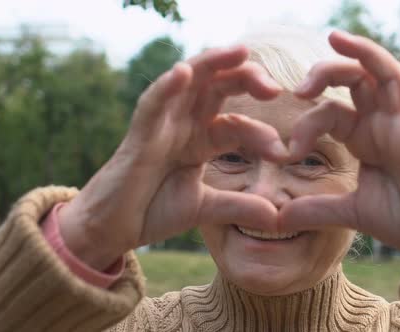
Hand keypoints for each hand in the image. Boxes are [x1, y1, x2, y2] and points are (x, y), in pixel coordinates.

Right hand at [59, 46, 288, 269]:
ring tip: (239, 52)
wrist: (114, 229)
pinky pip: (152, 106)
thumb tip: (276, 217)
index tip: (284, 152)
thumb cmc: (153, 209)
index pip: (238, 124)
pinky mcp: (139, 136)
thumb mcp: (204, 207)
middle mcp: (184, 124)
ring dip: (213, 64)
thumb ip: (238, 207)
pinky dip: (166, 88)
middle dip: (246, 79)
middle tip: (273, 87)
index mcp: (201, 138)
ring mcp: (162, 126)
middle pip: (218, 88)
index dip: (262, 134)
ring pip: (188, 83)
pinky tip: (183, 72)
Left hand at [280, 31, 399, 283]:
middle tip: (299, 87)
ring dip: (365, 55)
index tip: (288, 153)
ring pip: (388, 78)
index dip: (306, 125)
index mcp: (364, 136)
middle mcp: (384, 124)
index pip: (329, 112)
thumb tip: (277, 219)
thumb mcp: (351, 212)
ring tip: (335, 38)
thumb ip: (315, 210)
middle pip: (357, 80)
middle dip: (327, 72)